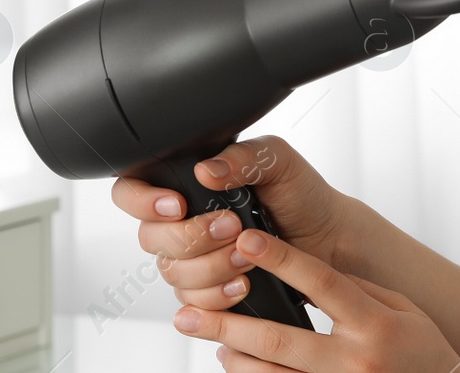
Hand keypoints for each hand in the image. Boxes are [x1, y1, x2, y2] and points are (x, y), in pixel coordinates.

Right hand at [110, 135, 354, 310]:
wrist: (328, 239)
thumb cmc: (301, 195)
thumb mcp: (277, 161)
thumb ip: (242, 156)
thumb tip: (206, 170)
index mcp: (187, 183)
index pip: (131, 190)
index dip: (141, 201)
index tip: (178, 205)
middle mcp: (182, 222)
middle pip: (150, 238)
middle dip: (192, 236)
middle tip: (232, 227)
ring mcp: (191, 260)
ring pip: (171, 273)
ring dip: (211, 266)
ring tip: (247, 255)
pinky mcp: (206, 291)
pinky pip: (192, 303)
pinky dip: (218, 296)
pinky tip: (245, 283)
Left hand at [174, 228, 459, 372]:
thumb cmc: (426, 354)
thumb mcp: (403, 311)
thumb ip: (360, 292)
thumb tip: (313, 271)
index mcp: (375, 324)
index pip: (322, 283)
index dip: (283, 260)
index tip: (248, 240)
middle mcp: (355, 361)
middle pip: (280, 339)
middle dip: (229, 324)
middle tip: (188, 313)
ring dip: (234, 358)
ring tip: (209, 338)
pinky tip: (235, 365)